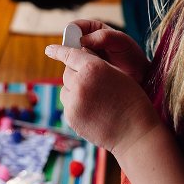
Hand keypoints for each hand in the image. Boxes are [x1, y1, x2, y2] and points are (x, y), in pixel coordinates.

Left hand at [44, 44, 160, 155]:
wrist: (135, 133)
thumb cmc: (131, 100)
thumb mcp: (118, 73)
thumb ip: (96, 63)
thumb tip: (79, 57)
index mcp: (93, 68)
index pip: (69, 54)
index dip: (59, 50)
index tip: (49, 49)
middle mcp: (80, 83)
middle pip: (67, 72)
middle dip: (76, 74)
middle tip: (92, 81)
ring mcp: (73, 102)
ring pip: (65, 88)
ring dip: (75, 89)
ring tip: (95, 98)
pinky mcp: (70, 117)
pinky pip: (68, 104)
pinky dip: (76, 104)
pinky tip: (93, 110)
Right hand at [72, 19, 150, 83]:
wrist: (140, 78)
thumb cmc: (132, 57)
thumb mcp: (122, 42)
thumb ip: (104, 37)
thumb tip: (82, 40)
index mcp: (94, 30)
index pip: (75, 26)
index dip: (71, 32)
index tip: (75, 41)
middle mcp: (87, 44)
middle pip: (69, 42)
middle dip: (72, 49)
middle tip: (82, 57)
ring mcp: (85, 58)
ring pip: (70, 57)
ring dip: (76, 62)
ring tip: (90, 68)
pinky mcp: (85, 72)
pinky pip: (75, 70)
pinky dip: (79, 72)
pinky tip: (88, 75)